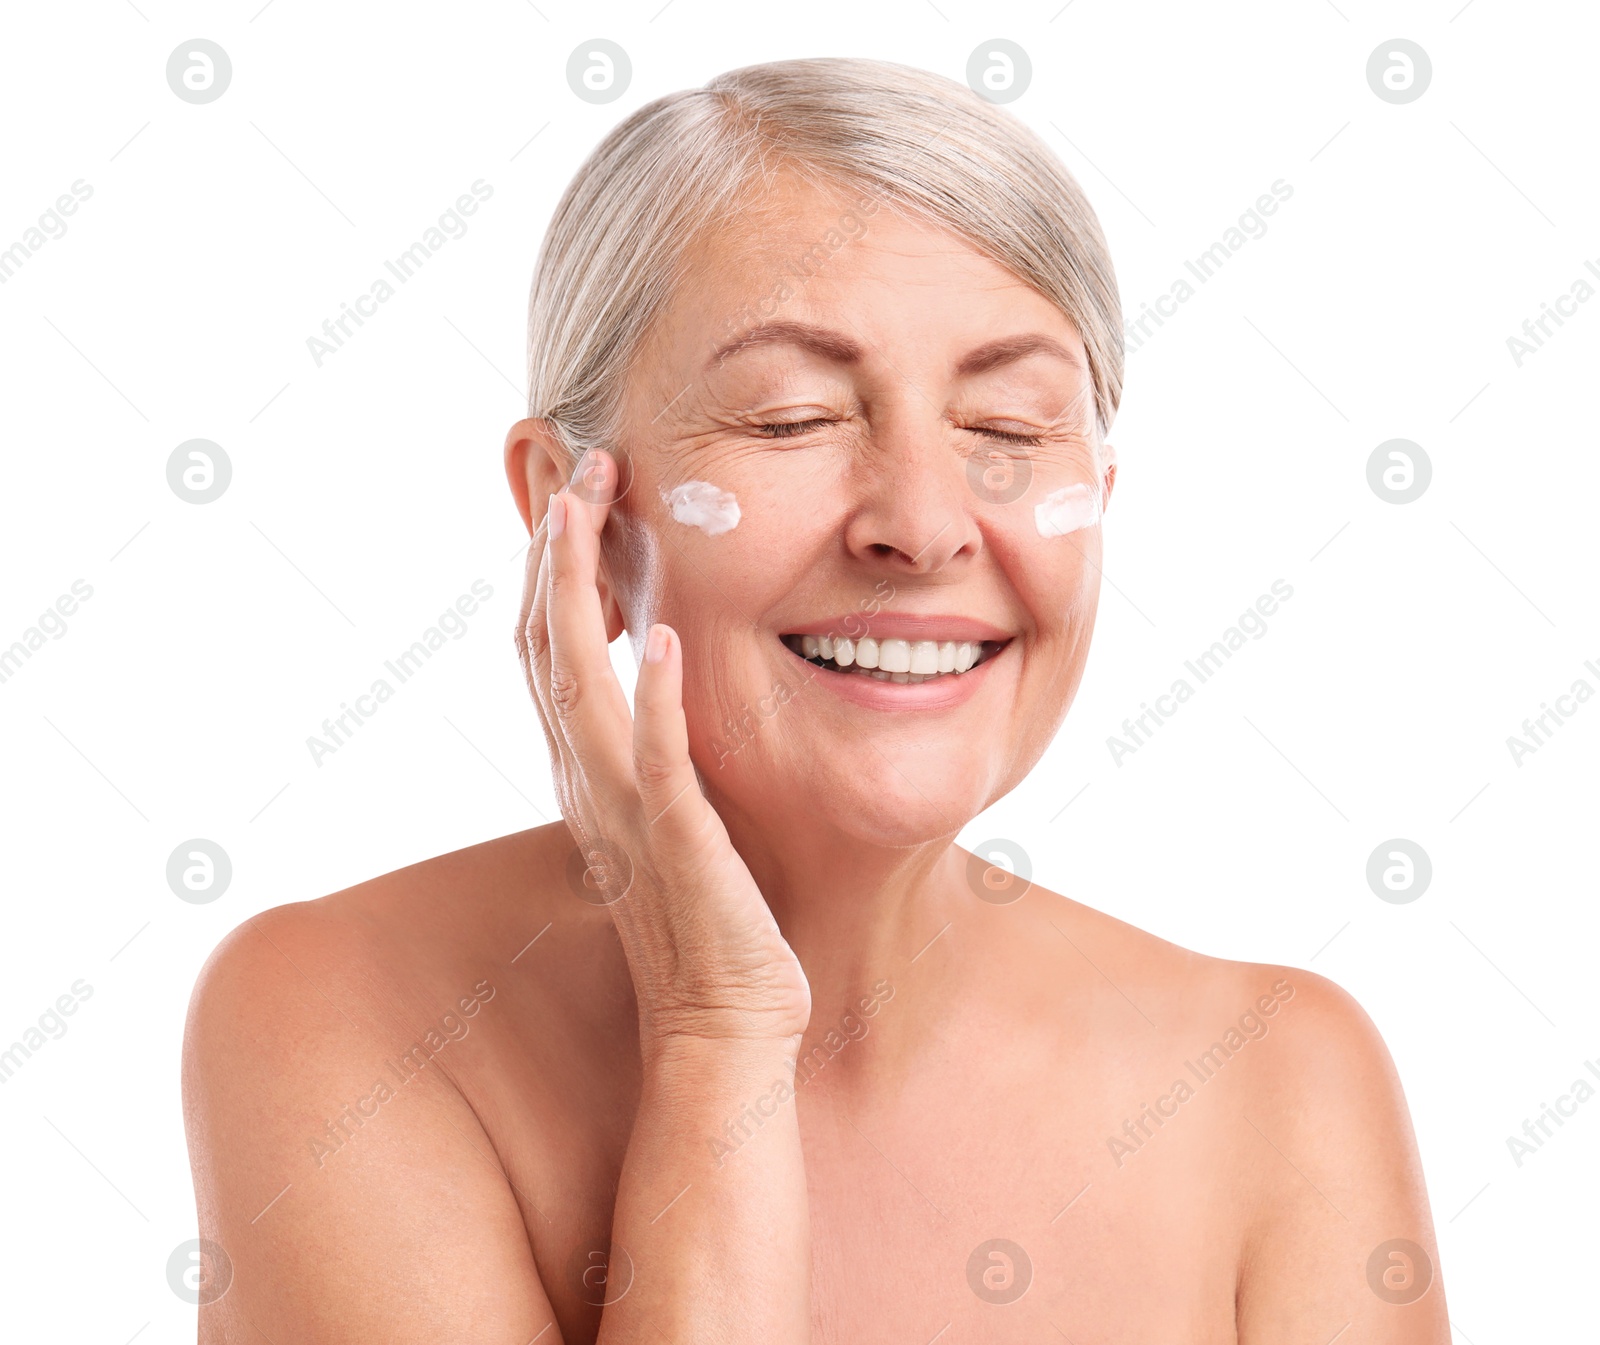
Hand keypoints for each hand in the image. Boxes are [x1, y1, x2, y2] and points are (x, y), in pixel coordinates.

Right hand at [515, 451, 811, 1050]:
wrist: (722, 1022)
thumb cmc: (708, 917)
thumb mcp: (667, 813)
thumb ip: (654, 748)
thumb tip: (664, 684)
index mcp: (586, 770)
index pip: (547, 649)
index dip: (550, 567)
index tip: (574, 490)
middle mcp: (585, 781)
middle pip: (543, 643)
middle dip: (554, 548)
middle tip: (579, 460)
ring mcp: (622, 811)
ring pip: (577, 683)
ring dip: (576, 590)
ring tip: (588, 507)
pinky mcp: (676, 845)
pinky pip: (657, 761)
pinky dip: (651, 696)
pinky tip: (659, 632)